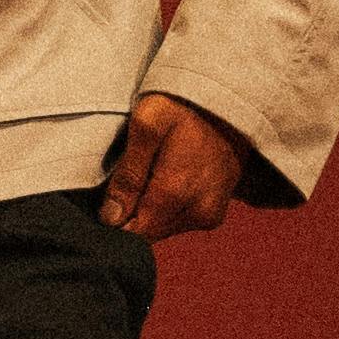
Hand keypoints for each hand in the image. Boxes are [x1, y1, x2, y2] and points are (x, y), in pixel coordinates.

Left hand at [99, 91, 246, 244]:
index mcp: (176, 194)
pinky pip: (178, 222)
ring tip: (151, 174)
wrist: (228, 105)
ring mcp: (209, 216)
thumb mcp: (147, 125)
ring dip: (148, 209)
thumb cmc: (182, 108)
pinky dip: (166, 207)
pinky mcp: (214, 214)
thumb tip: (111, 217)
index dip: (114, 218)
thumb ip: (128, 173)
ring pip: (162, 228)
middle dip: (131, 212)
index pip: (133, 233)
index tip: (110, 193)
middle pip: (147, 232)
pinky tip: (166, 179)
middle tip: (130, 177)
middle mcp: (197, 213)